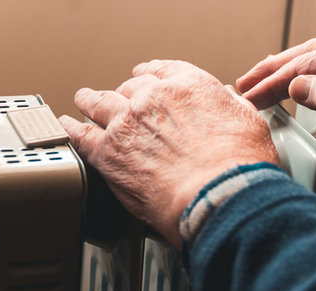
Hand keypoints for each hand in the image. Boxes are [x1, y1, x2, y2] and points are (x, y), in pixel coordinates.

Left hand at [59, 60, 278, 248]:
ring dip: (91, 101)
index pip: (162, 71)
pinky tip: (66, 127)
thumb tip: (225, 103)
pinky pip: (80, 135)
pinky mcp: (108, 153)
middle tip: (119, 100)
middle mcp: (155, 99)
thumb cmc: (239, 166)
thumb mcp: (248, 123)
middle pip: (130, 89)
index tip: (143, 76)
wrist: (219, 195)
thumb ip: (229, 108)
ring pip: (100, 103)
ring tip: (84, 100)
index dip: (150, 74)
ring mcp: (128, 123)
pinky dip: (70, 129)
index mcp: (189, 87)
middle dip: (125, 94)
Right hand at [237, 36, 315, 161]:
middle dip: (272, 69)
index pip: (304, 65)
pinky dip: (310, 78)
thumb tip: (298, 87)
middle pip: (306, 55)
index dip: (272, 82)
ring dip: (288, 69)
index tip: (247, 97)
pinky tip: (304, 87)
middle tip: (244, 83)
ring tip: (264, 79)